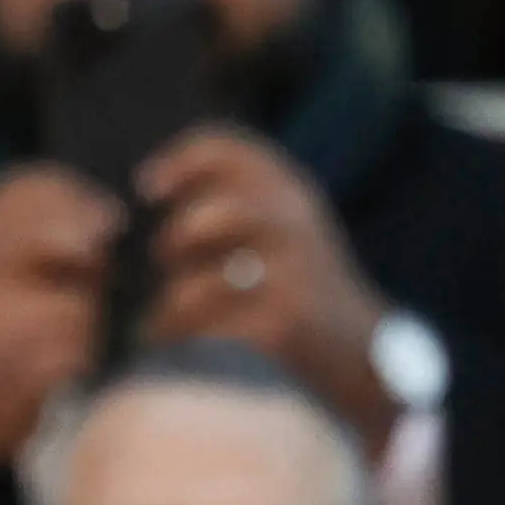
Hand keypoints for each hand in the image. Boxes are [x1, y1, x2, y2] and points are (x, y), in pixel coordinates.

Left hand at [131, 128, 393, 433]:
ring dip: (169, 311)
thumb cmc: (296, 288)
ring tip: (165, 323)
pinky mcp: (283, 326)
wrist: (358, 351)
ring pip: (195, 290)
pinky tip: (181, 350)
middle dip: (173, 242)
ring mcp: (292, 277)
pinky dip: (183, 346)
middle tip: (165, 260)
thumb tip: (149, 182)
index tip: (147, 186)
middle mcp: (294, 227)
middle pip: (204, 221)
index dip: (181, 162)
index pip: (229, 153)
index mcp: (291, 194)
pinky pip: (205, 335)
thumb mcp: (279, 226)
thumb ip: (230, 199)